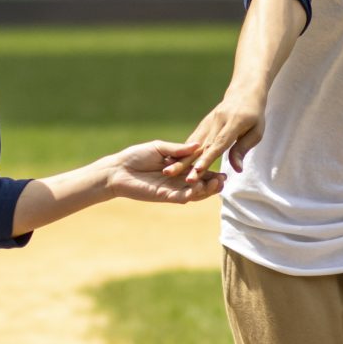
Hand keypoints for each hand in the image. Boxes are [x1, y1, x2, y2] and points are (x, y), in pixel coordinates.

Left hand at [102, 140, 222, 203]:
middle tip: (224, 179)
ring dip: (206, 190)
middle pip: (200, 183)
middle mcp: (178, 180)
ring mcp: (172, 189)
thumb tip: (197, 145)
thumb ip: (178, 150)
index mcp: (179, 167)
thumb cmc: (136, 156)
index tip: (224, 169)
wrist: (118, 169)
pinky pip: (181, 197)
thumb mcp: (159, 148)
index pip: (199, 170)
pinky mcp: (164, 196)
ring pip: (194, 192)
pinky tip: (199, 189)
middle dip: (213, 183)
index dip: (211, 171)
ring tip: (217, 184)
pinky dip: (192, 194)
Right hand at [180, 90, 265, 183]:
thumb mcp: (256, 132)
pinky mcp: (203, 123)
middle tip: (177, 177)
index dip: (207, 158)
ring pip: (193, 143)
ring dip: (181, 158)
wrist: (243, 92)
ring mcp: (208, 121)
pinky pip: (193, 139)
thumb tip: (237, 169)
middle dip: (189, 163)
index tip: (197, 170)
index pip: (218, 144)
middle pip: (201, 146)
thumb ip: (243, 149)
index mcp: (233, 123)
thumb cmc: (254, 116)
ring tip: (169, 170)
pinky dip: (183, 150)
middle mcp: (217, 121)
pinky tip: (173, 161)